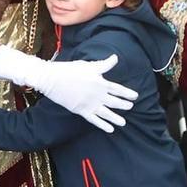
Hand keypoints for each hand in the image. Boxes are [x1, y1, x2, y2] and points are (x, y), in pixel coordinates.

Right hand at [0, 46, 136, 131]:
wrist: (51, 78)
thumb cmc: (69, 69)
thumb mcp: (88, 65)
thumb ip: (104, 64)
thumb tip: (115, 58)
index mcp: (100, 82)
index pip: (118, 89)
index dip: (128, 93)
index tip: (135, 96)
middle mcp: (97, 94)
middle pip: (115, 102)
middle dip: (124, 105)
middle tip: (131, 107)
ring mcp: (90, 104)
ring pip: (107, 113)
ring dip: (116, 118)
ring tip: (123, 123)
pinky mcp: (81, 110)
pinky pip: (94, 120)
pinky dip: (103, 125)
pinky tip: (110, 129)